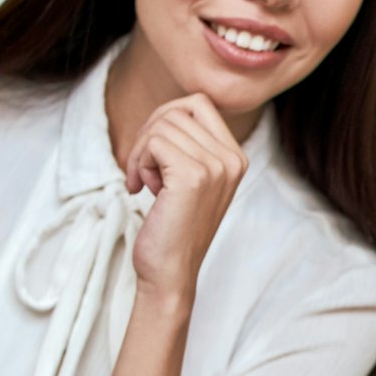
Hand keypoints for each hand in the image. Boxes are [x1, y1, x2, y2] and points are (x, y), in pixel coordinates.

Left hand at [122, 93, 247, 299]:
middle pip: (177, 111)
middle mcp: (232, 159)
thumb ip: (188, 145)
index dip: (165, 119)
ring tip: (144, 183)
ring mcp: (216, 167)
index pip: (198, 103)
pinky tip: (141, 189)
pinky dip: (139, 162)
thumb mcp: (189, 179)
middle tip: (141, 170)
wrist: (170, 272)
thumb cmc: (172, 228)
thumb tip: (167, 111)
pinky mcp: (193, 177)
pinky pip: (154, 142)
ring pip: (162, 125)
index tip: (154, 153)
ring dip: (141, 153)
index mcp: (236, 157)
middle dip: (149, 135)